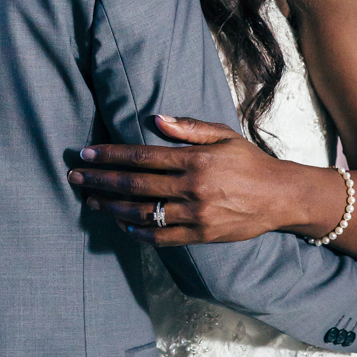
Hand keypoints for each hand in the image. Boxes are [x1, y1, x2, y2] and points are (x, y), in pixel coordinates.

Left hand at [69, 114, 307, 246]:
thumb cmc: (248, 161)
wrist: (281, 196)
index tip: (86, 154)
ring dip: (111, 208)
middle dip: (100, 181)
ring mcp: (197, 214)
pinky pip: (163, 237)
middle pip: (135, 185)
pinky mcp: (202, 235)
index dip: (110, 155)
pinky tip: (122, 223)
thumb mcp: (222, 135)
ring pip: (144, 213)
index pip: (142, 156)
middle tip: (74, 178)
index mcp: (195, 160)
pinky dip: (139, 232)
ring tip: (90, 201)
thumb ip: (189, 128)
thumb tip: (155, 119)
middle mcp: (193, 188)